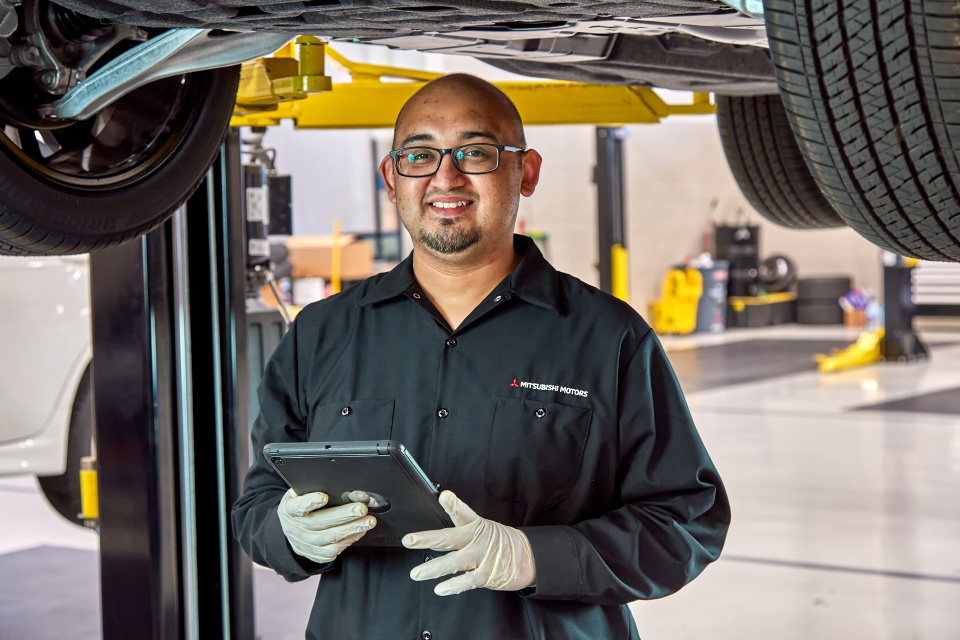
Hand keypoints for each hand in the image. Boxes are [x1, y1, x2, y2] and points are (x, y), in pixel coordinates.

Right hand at [278, 489, 376, 563]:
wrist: (291, 529)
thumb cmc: (299, 506)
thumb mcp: (298, 493)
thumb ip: (311, 488)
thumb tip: (335, 482)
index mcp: (288, 510)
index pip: (297, 506)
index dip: (309, 502)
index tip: (324, 496)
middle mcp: (295, 529)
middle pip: (320, 523)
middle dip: (344, 515)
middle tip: (362, 509)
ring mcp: (305, 544)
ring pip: (330, 538)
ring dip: (353, 529)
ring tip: (368, 521)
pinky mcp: (315, 554)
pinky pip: (334, 550)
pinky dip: (349, 540)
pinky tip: (359, 532)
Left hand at [403, 490, 535, 595]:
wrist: (526, 557)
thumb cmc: (498, 541)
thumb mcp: (482, 528)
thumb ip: (458, 531)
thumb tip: (430, 539)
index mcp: (476, 525)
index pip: (462, 512)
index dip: (453, 504)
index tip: (444, 496)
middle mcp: (476, 540)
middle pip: (449, 538)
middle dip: (427, 539)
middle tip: (410, 540)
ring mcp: (481, 558)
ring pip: (454, 562)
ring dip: (433, 568)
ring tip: (416, 573)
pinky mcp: (486, 575)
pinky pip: (467, 581)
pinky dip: (453, 585)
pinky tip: (440, 588)